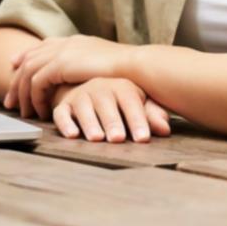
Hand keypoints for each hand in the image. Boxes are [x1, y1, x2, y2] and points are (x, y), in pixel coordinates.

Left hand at [4, 35, 133, 116]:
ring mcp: (62, 52)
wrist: (134, 66)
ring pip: (29, 72)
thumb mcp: (107, 66)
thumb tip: (92, 77)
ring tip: (23, 112)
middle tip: (10, 100)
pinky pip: (37, 82)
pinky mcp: (60, 65)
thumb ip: (93, 68)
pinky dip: (35, 98)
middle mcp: (66, 44)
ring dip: (22, 93)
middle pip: (30, 58)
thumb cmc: (129, 71)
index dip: (27, 55)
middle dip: (16, 79)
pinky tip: (40, 111)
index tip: (15, 65)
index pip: (44, 46)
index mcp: (77, 41)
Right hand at [50, 78, 170, 142]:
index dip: (138, 120)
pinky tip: (72, 135)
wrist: (87, 88)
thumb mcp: (138, 105)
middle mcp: (100, 88)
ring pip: (84, 108)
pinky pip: (61, 113)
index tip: (143, 138)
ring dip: (90, 123)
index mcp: (122, 87)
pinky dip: (65, 124)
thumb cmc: (119, 101)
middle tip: (118, 138)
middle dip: (113, 122)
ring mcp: (80, 96)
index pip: (131, 102)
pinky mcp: (63, 106)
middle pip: (106, 103)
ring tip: (96, 138)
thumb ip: (151, 116)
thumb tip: (165, 129)